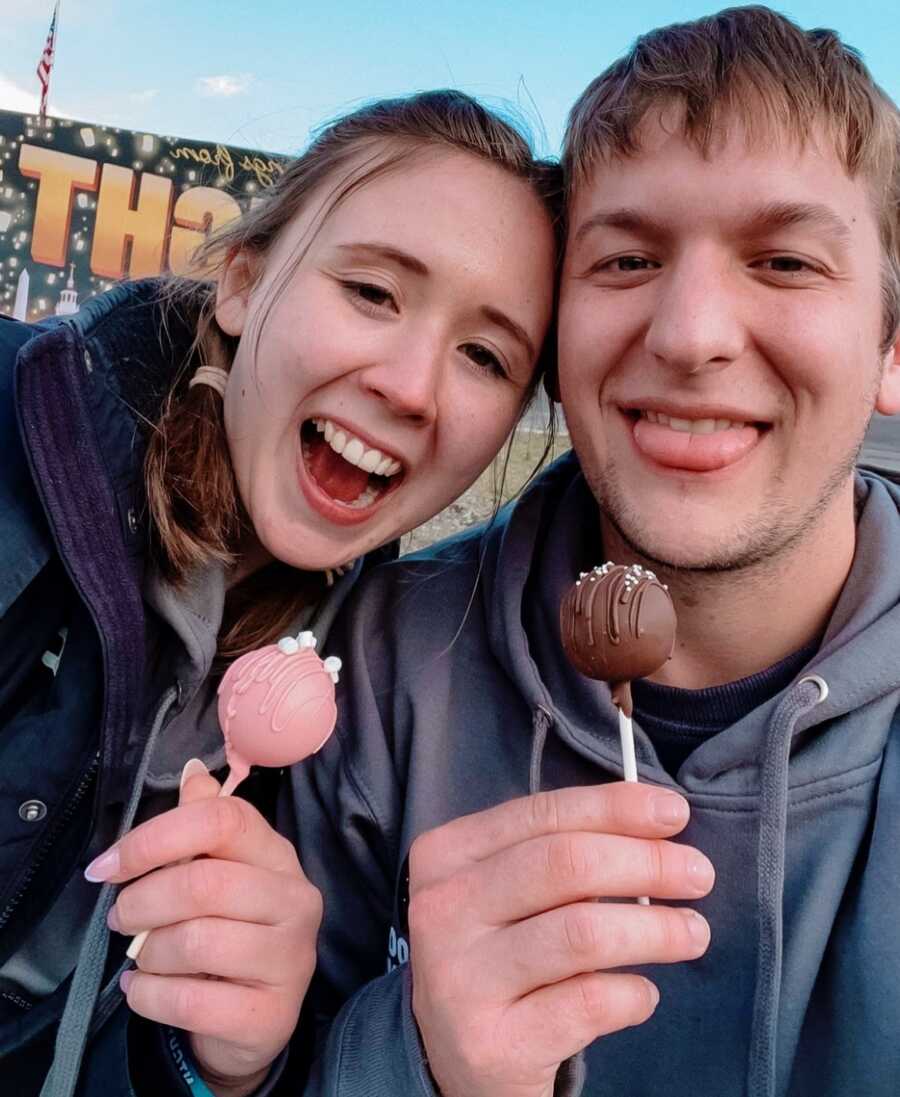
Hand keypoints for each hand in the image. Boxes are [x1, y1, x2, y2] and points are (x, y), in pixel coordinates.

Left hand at [88, 761, 321, 1096]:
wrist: (253, 1023)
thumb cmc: (229, 934)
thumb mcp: (219, 875)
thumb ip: (202, 826)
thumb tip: (192, 772)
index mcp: (278, 856)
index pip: (223, 820)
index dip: (155, 837)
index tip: (107, 867)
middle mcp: (296, 900)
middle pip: (204, 883)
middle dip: (142, 901)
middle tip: (120, 918)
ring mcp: (290, 959)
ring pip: (195, 942)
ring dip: (148, 952)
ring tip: (142, 957)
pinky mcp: (271, 1016)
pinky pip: (189, 1000)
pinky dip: (149, 995)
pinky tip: (144, 989)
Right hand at [407, 782, 713, 1096]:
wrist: (456, 1058)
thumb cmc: (500, 952)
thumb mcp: (509, 891)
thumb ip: (561, 851)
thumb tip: (656, 820)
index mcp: (446, 855)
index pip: (542, 814)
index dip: (615, 808)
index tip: (674, 813)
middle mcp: (441, 910)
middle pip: (565, 864)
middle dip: (647, 862)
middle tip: (698, 875)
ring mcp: (460, 979)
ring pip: (583, 932)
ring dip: (655, 929)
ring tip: (693, 933)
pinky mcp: (491, 1043)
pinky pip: (588, 1003)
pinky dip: (633, 994)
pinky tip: (642, 993)